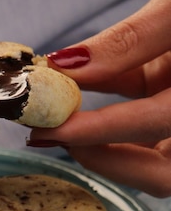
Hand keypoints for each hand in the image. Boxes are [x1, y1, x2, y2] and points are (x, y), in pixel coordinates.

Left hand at [27, 0, 170, 197]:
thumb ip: (130, 40)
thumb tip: (67, 67)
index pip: (157, 123)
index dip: (102, 133)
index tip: (54, 129)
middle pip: (160, 170)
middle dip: (103, 158)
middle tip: (51, 136)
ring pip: (149, 152)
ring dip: (99, 141)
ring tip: (54, 120)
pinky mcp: (170, 96)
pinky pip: (138, 114)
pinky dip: (103, 109)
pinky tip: (70, 92)